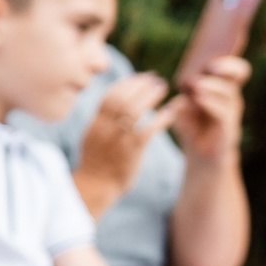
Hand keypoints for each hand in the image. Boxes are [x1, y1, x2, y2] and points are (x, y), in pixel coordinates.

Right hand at [74, 72, 169, 215]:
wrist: (94, 188)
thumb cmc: (96, 163)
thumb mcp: (93, 137)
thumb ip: (103, 121)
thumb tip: (116, 105)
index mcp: (95, 123)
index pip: (109, 95)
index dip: (127, 83)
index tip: (141, 77)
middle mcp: (104, 127)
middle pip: (122, 97)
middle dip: (140, 84)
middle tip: (156, 79)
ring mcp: (117, 138)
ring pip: (133, 109)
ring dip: (150, 95)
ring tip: (163, 88)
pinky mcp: (131, 150)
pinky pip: (148, 129)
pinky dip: (161, 117)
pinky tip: (172, 111)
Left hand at [166, 55, 247, 162]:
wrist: (201, 155)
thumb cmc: (192, 126)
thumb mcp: (183, 106)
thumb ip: (182, 95)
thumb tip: (179, 90)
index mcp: (222, 87)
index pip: (234, 67)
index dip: (227, 59)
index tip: (210, 58)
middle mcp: (231, 96)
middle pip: (240, 72)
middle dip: (227, 66)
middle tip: (210, 66)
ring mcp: (232, 111)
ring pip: (229, 91)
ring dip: (211, 86)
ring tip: (195, 84)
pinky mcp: (229, 127)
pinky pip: (223, 112)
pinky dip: (210, 103)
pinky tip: (197, 99)